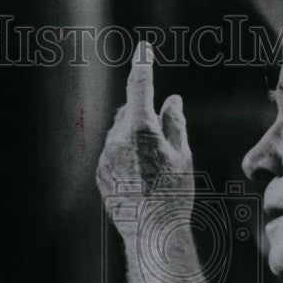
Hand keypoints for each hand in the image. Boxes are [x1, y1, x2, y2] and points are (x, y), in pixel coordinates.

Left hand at [95, 42, 193, 236]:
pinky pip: (112, 154)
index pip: (141, 85)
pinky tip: (142, 181)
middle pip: (129, 112)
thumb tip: (171, 99)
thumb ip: (174, 123)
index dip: (143, 64)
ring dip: (134, 138)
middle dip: (143, 115)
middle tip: (162, 139)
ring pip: (119, 133)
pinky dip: (126, 157)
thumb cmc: (175, 194)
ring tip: (154, 168)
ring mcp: (106, 156)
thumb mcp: (182, 156)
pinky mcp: (101, 173)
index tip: (144, 48)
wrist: (152, 233)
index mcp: (142, 129)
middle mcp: (118, 139)